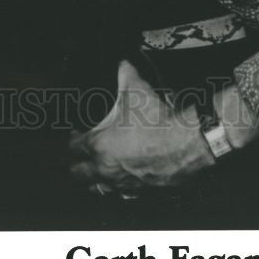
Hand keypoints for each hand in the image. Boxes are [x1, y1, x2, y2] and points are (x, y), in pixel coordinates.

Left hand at [68, 59, 214, 195]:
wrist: (187, 142)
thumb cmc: (158, 119)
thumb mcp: (137, 89)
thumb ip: (124, 73)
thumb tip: (121, 63)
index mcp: (99, 146)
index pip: (72, 148)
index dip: (72, 139)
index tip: (77, 133)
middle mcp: (107, 169)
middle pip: (78, 174)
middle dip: (77, 163)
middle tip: (83, 153)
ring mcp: (123, 184)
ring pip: (98, 189)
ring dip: (95, 179)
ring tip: (99, 167)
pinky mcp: (141, 191)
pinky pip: (122, 195)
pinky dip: (119, 187)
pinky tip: (124, 177)